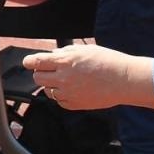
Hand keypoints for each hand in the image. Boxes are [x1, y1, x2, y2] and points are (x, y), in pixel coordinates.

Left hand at [21, 45, 153, 110]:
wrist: (125, 80)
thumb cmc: (109, 62)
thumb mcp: (86, 50)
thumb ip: (66, 52)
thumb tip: (53, 55)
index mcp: (65, 61)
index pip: (36, 62)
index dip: (29, 62)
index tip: (28, 62)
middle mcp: (64, 77)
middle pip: (38, 78)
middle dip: (41, 73)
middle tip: (50, 71)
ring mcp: (68, 92)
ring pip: (47, 91)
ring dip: (52, 85)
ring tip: (66, 81)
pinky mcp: (75, 104)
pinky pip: (59, 101)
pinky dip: (62, 96)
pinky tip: (73, 90)